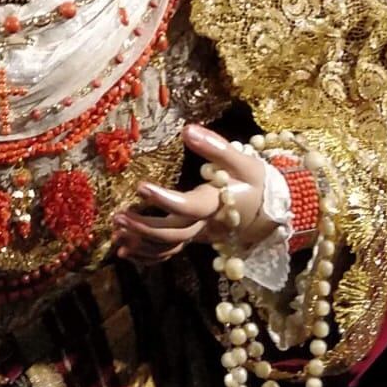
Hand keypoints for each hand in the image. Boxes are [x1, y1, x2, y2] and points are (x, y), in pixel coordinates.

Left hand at [111, 123, 271, 264]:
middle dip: (145, 228)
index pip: (188, 207)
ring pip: (170, 248)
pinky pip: (171, 253)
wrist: (270, 209)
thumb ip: (215, 146)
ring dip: (142, 244)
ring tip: (116, 233)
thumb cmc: (254, 181)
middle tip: (118, 217)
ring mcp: (200, 236)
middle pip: (174, 234)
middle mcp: (206, 226)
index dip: (164, 200)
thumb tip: (187, 130)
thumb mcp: (241, 160)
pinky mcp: (195, 238)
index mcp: (216, 205)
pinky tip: (125, 252)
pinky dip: (147, 256)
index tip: (140, 187)